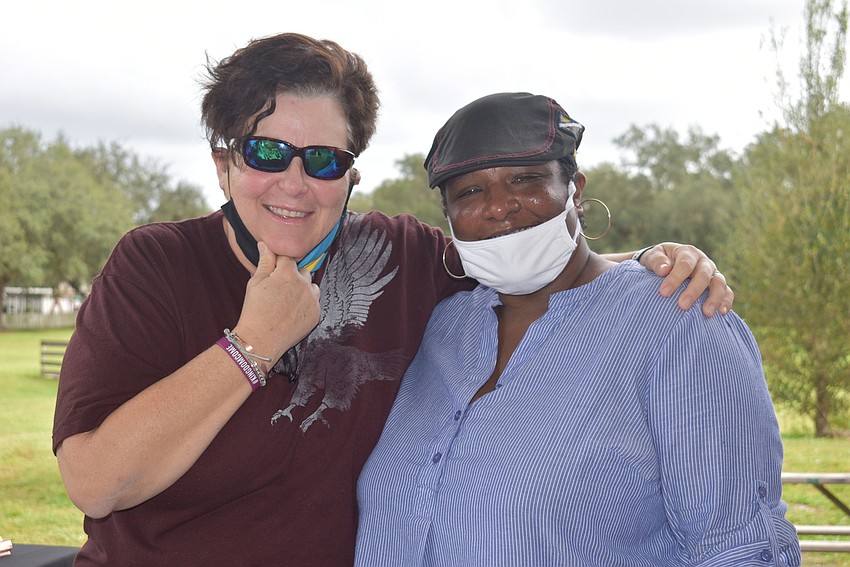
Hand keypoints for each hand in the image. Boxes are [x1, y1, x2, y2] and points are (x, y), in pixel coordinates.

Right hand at [234, 241, 320, 359]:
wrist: (261, 339)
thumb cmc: (255, 310)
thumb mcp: (256, 282)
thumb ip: (265, 261)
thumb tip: (265, 244)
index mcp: (288, 273)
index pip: (287, 259)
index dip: (278, 265)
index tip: (273, 275)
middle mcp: (304, 284)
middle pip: (302, 271)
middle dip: (292, 276)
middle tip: (278, 290)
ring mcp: (312, 299)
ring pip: (311, 286)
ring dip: (302, 289)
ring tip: (287, 301)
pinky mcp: (316, 314)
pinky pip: (314, 302)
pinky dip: (306, 304)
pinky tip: (292, 311)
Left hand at [639, 243, 733, 316]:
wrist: (667, 264)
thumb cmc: (659, 262)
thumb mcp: (652, 257)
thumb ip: (656, 261)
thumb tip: (664, 269)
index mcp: (687, 253)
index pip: (684, 264)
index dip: (675, 278)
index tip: (664, 293)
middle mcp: (703, 262)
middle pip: (703, 274)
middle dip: (694, 291)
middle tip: (683, 306)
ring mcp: (712, 273)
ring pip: (719, 283)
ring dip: (714, 298)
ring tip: (707, 313)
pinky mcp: (717, 284)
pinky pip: (727, 291)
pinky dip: (726, 301)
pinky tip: (721, 313)